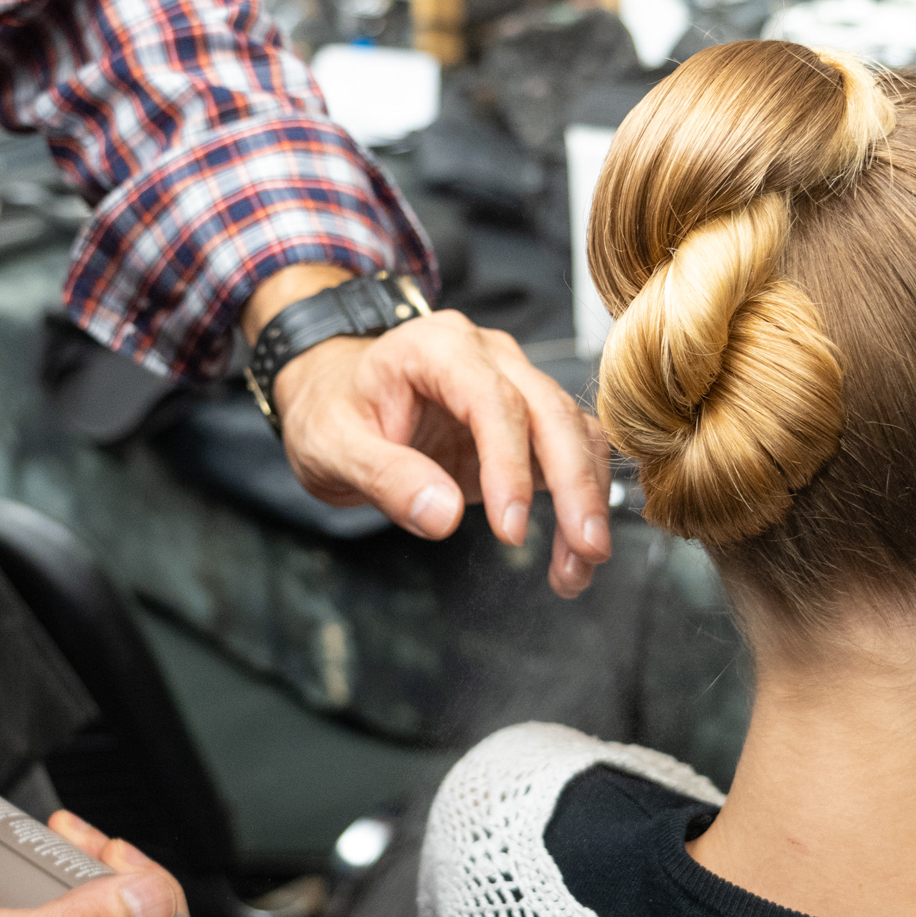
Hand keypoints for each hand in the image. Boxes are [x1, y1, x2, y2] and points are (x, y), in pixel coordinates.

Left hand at [269, 308, 612, 597]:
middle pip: (551, 412)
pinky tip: (572, 554)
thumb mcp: (331, 446)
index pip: (493, 401)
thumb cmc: (329, 410)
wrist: (332, 395)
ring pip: (573, 434)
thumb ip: (383, 477)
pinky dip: (579, 501)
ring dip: (585, 500)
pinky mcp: (525, 421)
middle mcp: (488, 356)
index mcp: (437, 347)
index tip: (510, 531)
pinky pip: (570, 453)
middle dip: (575, 485)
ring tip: (578, 569)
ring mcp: (514, 384)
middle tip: (586, 551)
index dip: (509, 467)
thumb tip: (442, 516)